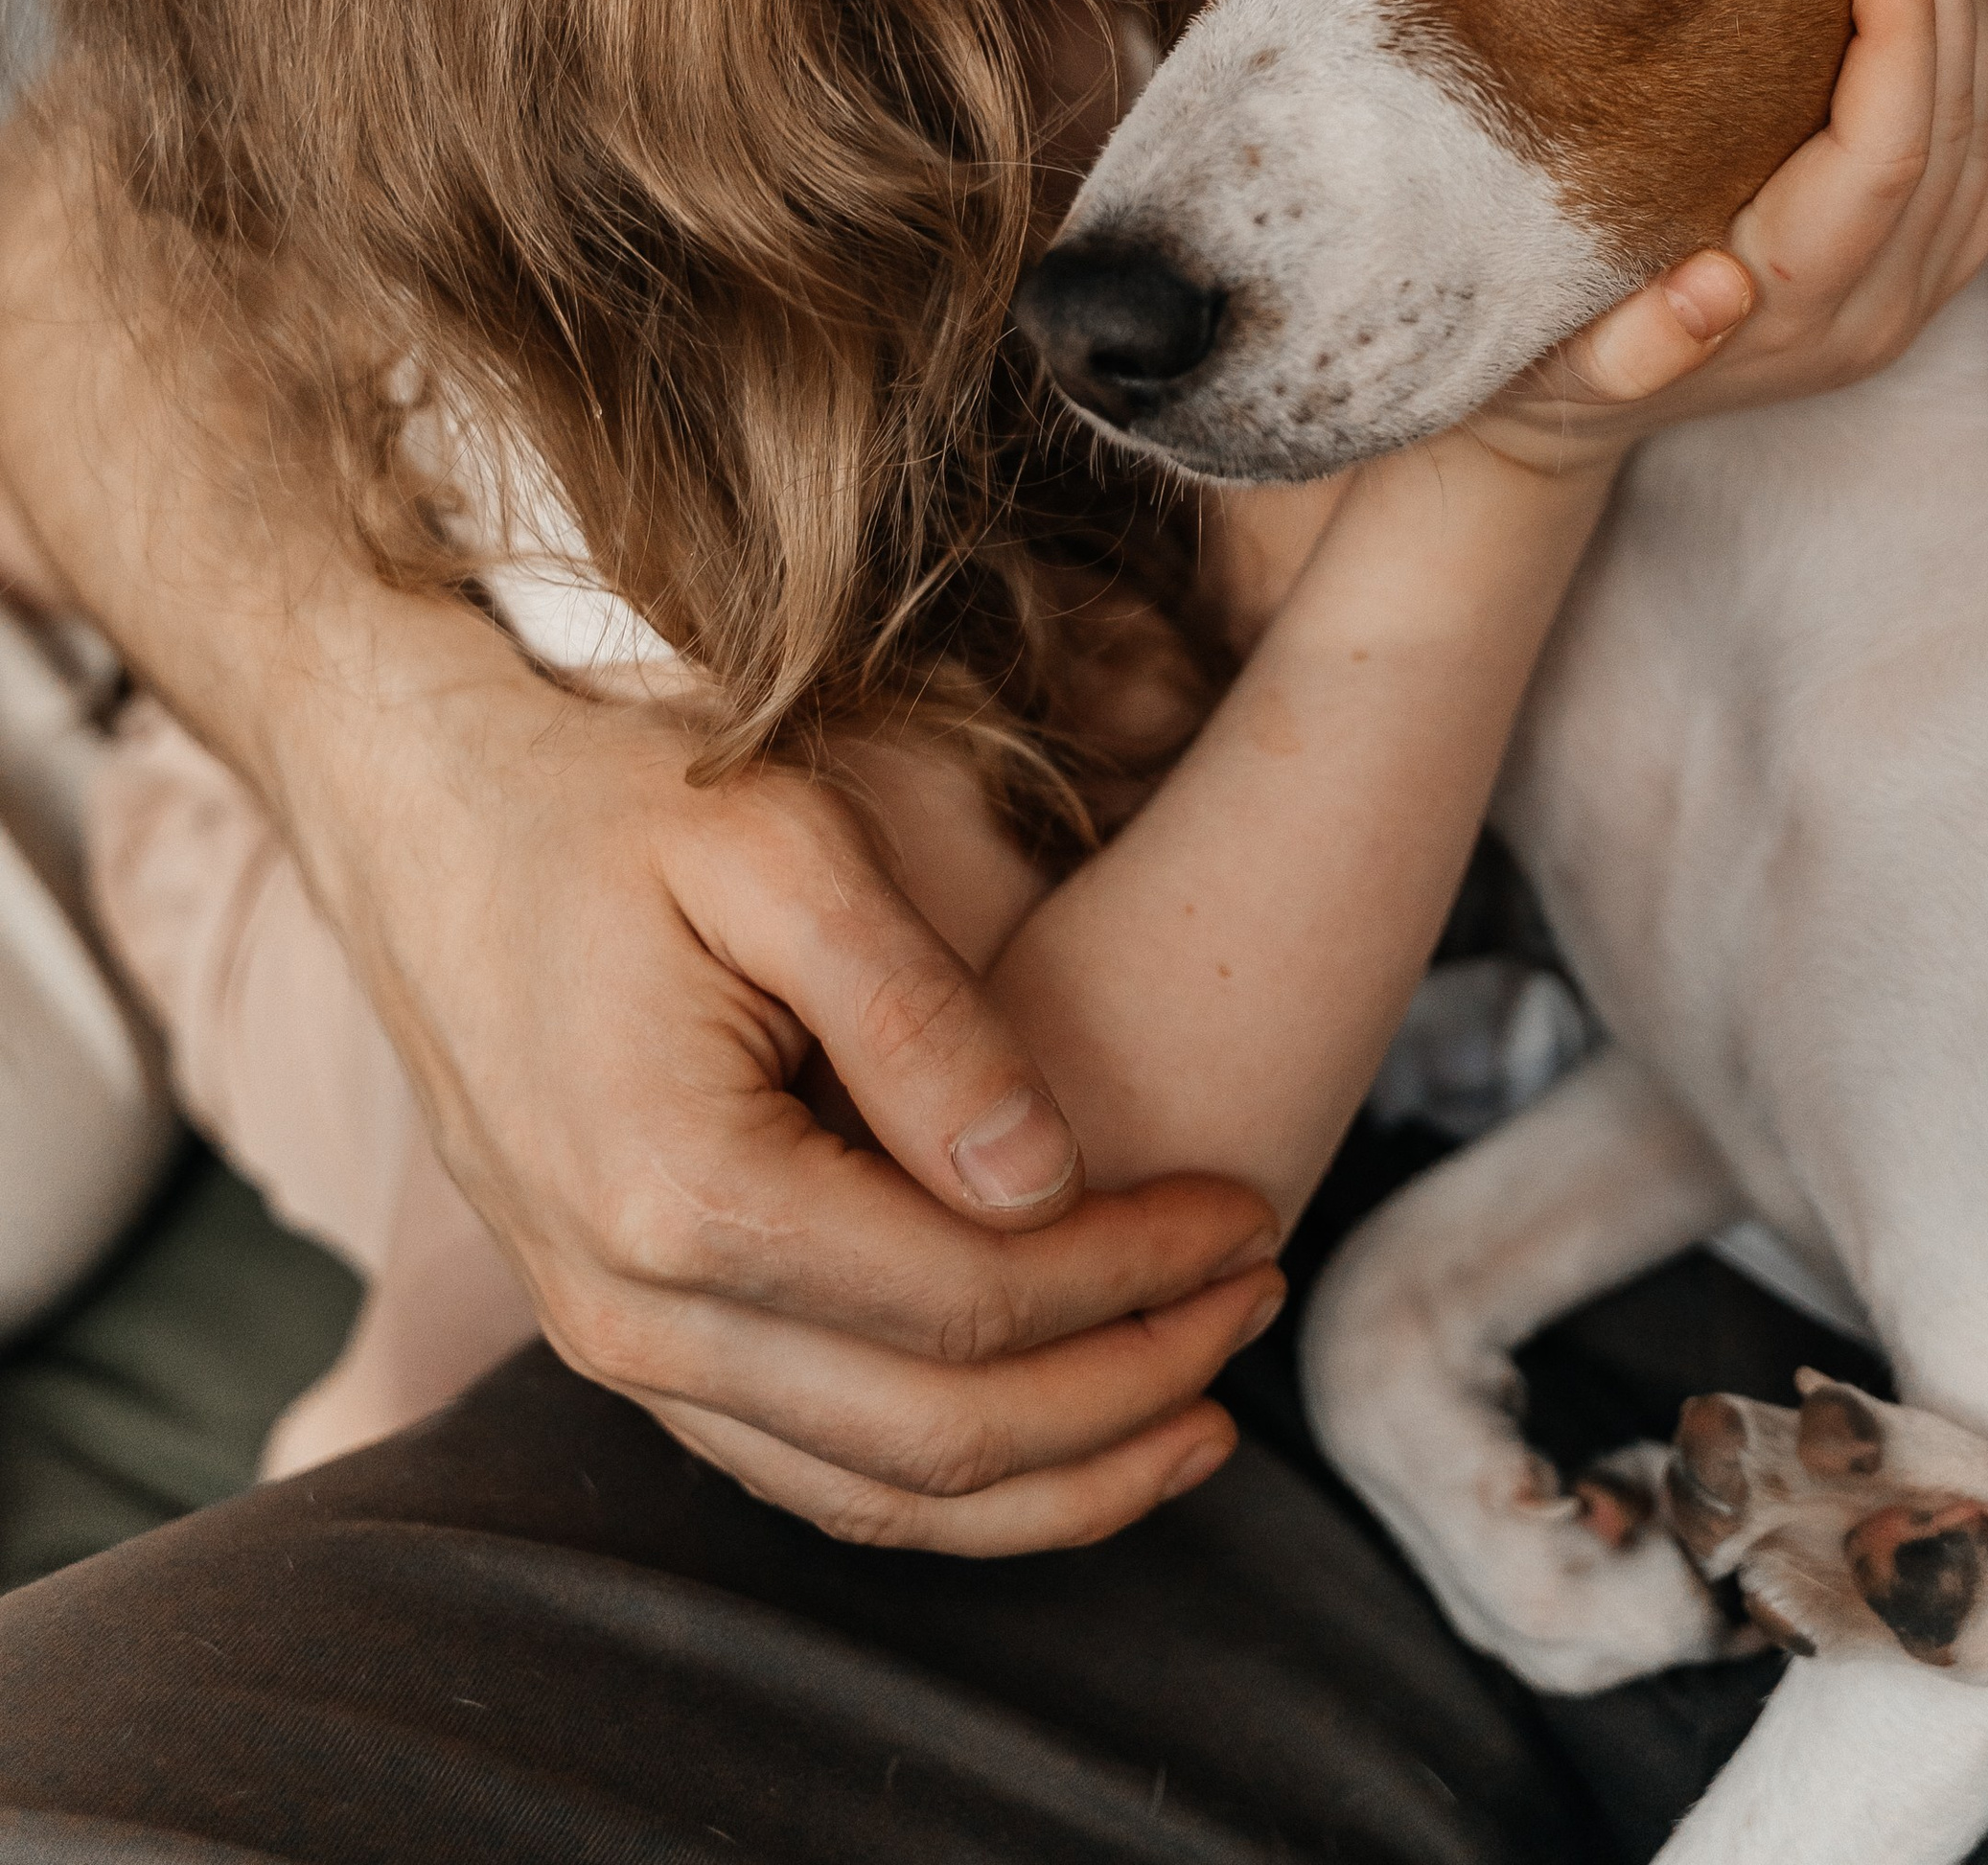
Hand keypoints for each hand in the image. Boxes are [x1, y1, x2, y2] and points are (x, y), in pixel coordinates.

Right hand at [323, 647, 1283, 1550]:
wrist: (417, 815)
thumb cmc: (607, 803)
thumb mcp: (778, 848)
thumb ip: (918, 1017)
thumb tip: (1049, 1181)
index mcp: (680, 1191)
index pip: (969, 1305)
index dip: (1133, 1277)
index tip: (1246, 1213)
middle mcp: (632, 1311)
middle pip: (935, 1442)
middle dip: (1127, 1393)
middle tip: (1259, 1301)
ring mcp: (611, 1342)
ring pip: (868, 1495)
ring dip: (1055, 1476)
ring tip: (1201, 1407)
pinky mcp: (617, 1334)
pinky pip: (800, 1465)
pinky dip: (944, 1478)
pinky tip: (1050, 1427)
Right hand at [1485, 0, 1987, 456]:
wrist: (1557, 427)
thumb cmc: (1536, 365)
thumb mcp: (1555, 364)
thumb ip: (1636, 345)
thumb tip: (1717, 290)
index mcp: (1790, 309)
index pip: (1883, 152)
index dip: (1903, 31)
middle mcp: (1869, 314)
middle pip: (1949, 132)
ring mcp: (1899, 305)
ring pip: (1981, 144)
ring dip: (1978, 12)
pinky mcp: (1907, 289)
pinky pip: (1985, 175)